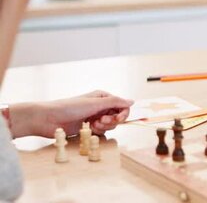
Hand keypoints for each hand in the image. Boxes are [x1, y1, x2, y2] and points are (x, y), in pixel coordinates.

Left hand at [11, 90, 132, 137]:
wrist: (49, 119)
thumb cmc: (70, 107)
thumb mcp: (95, 103)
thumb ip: (115, 102)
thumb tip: (132, 101)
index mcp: (103, 97)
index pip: (122, 106)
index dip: (123, 114)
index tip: (117, 119)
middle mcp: (101, 107)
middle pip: (118, 117)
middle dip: (111, 121)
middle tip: (100, 121)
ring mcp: (95, 118)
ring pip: (110, 126)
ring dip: (104, 127)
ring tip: (92, 125)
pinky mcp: (89, 128)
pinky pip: (101, 132)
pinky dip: (97, 132)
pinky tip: (88, 130)